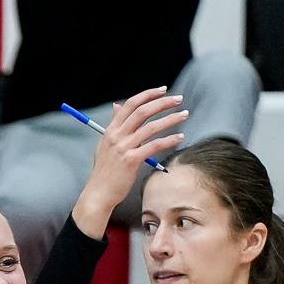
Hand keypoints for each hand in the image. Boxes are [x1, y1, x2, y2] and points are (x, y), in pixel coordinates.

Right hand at [72, 86, 186, 235]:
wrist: (99, 193)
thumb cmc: (105, 171)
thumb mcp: (106, 144)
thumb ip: (115, 125)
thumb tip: (118, 106)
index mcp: (111, 130)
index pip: (130, 104)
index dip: (148, 94)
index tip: (163, 90)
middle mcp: (116, 136)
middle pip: (142, 111)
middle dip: (163, 102)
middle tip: (179, 99)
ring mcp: (124, 148)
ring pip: (151, 127)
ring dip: (171, 119)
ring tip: (184, 115)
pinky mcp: (131, 161)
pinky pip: (154, 145)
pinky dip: (169, 140)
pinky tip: (180, 137)